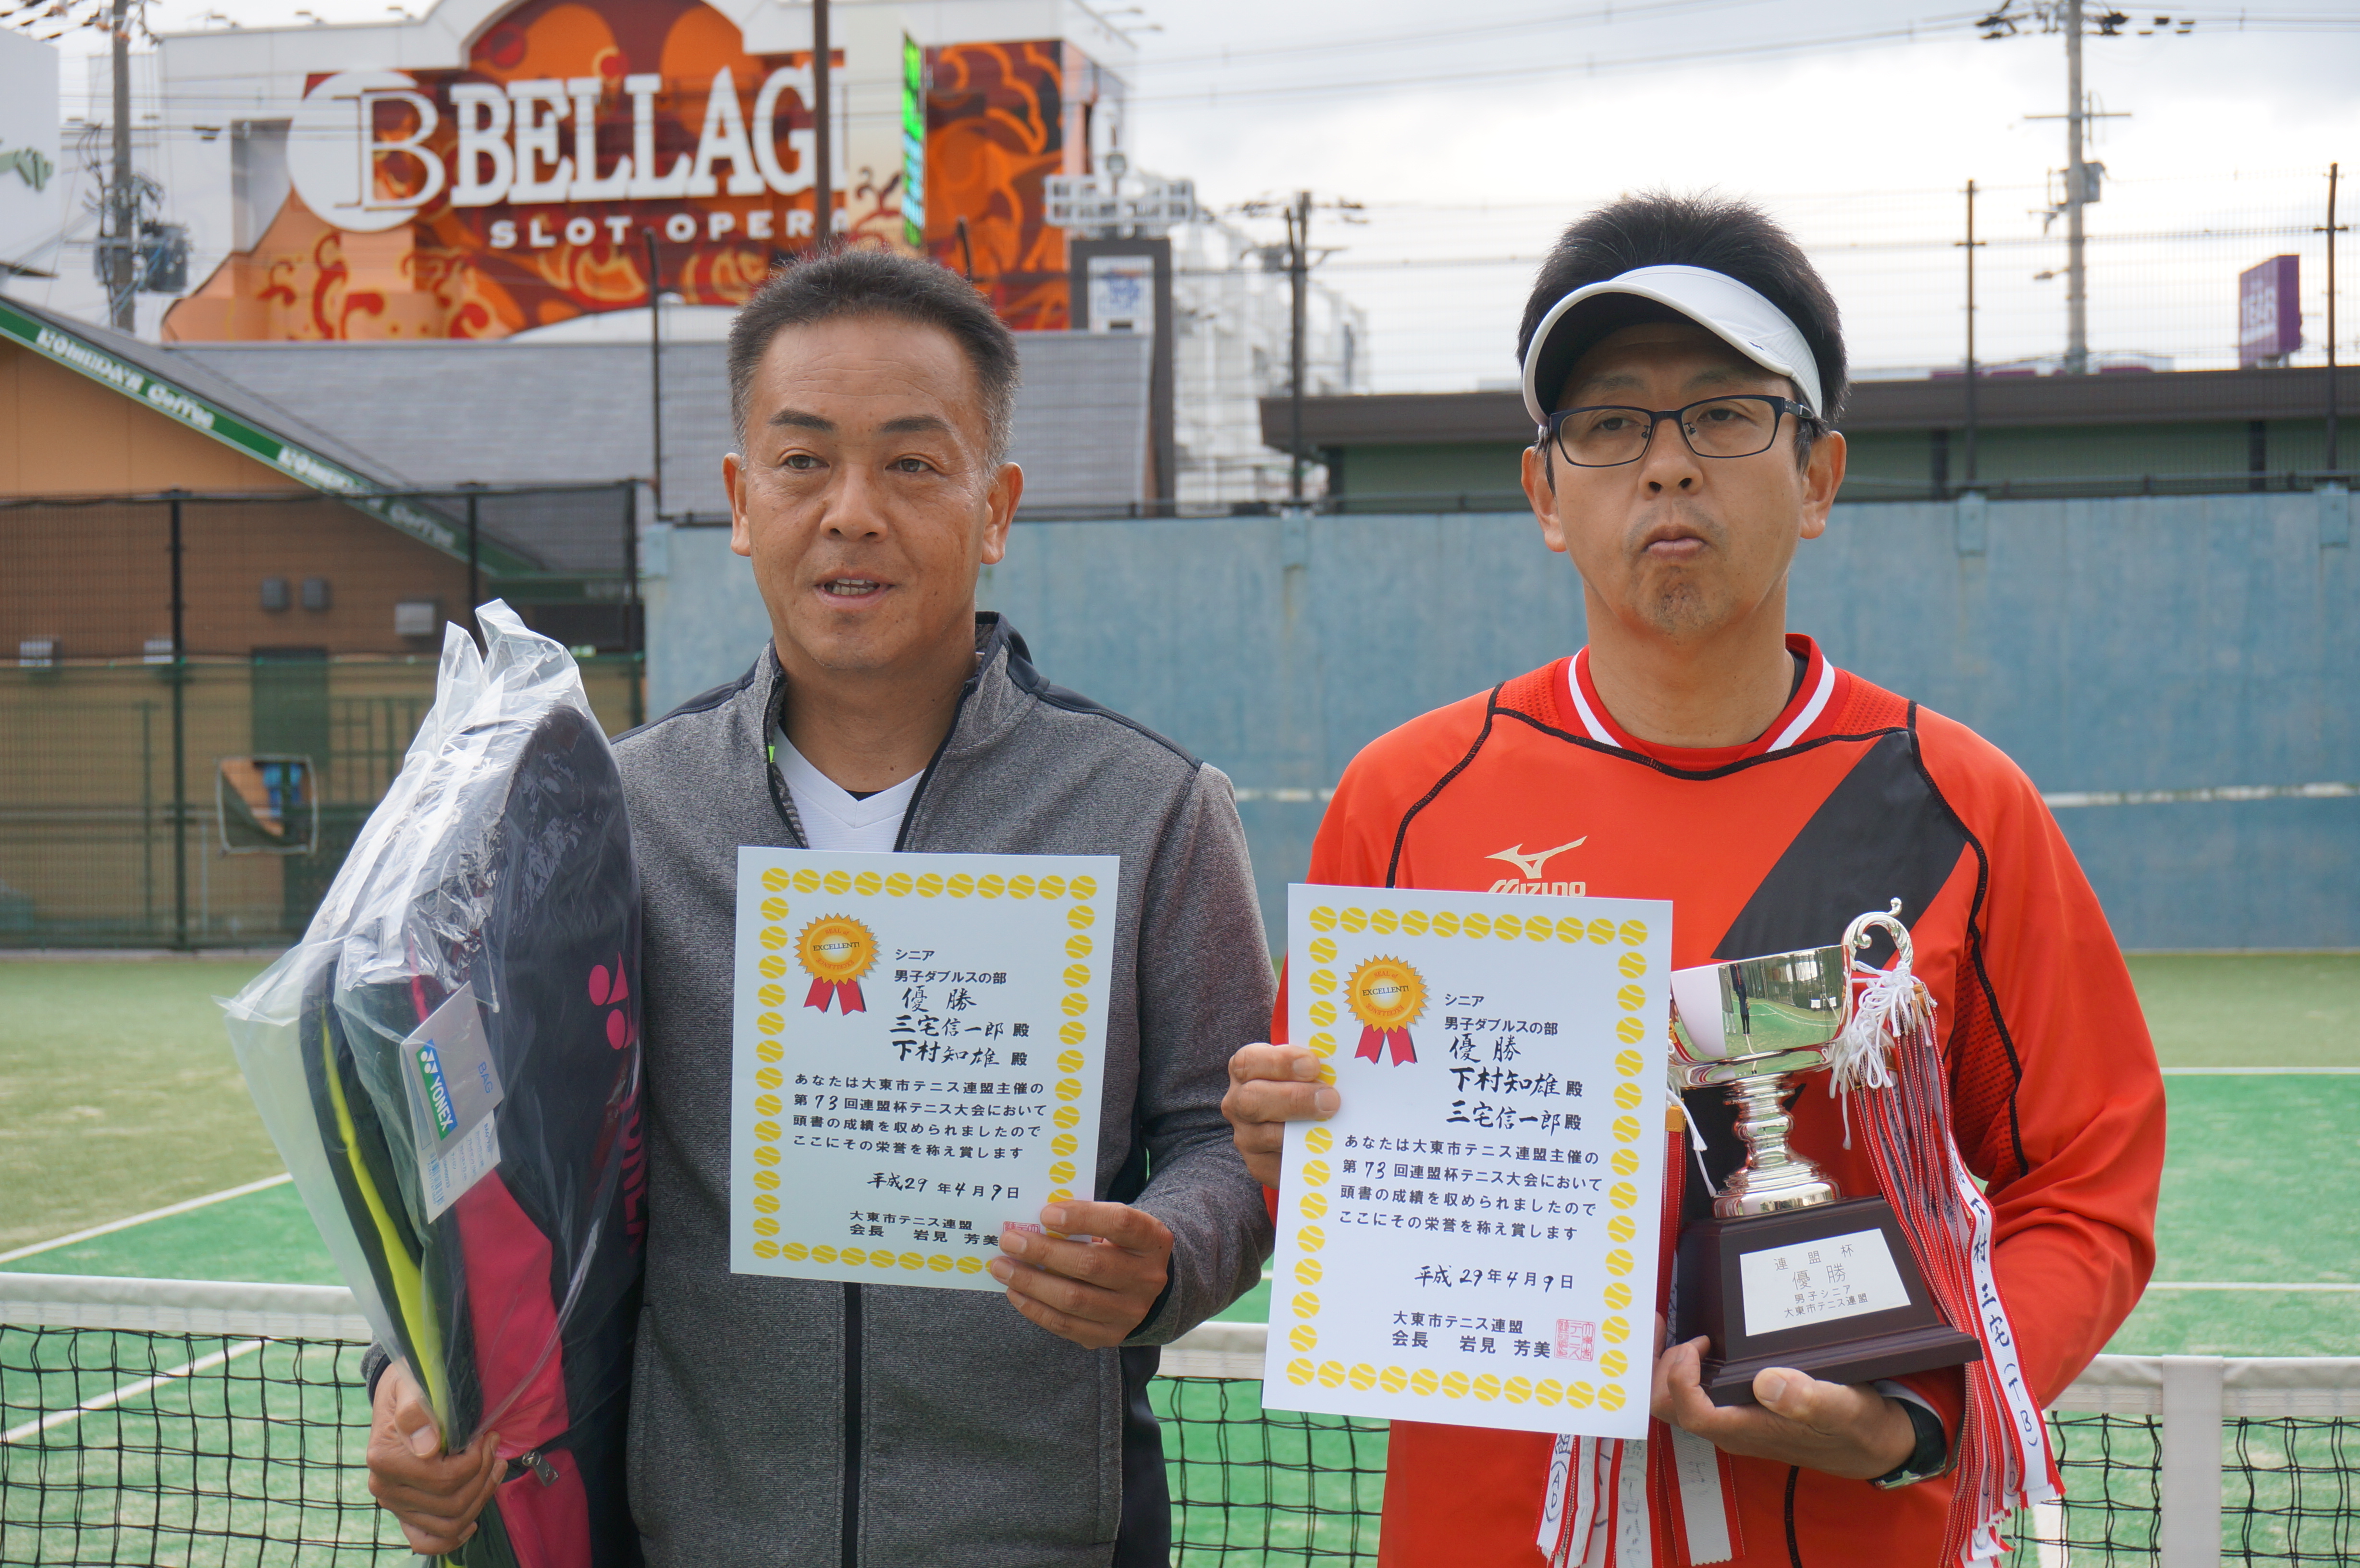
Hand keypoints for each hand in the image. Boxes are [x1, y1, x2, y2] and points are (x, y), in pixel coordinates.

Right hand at [364, 1359, 502, 1553]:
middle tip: (495, 1448)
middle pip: (450, 1504)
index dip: (477, 1461)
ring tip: (495, 1469)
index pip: (445, 1478)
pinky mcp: (404, 1512)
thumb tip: (428, 1446)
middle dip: (483, 1476)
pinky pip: (425, 1540)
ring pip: (447, 1524)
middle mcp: (385, 1488)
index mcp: (385, 1459)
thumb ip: (416, 1410)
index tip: (488, 1437)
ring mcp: (394, 1504)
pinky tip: (471, 1522)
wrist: (397, 1395)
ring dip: (479, 1499)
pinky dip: (451, 1538)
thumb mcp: (411, 1384)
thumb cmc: (409, 1385)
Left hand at [990, 1200, 1172, 1348]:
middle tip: (1010, 1240)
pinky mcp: (1110, 1335)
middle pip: (1091, 1264)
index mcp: (1152, 1240)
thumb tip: (1033, 1222)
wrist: (1142, 1284)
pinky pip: (1066, 1325)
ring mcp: (1131, 1312)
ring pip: (1074, 1299)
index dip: (1082, 1217)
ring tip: (1002, 1267)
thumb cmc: (1117, 1244)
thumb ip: (1084, 1219)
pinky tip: (1015, 1292)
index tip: (1045, 1214)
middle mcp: (1147, 1278)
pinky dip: (1035, 1308)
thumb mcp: (1113, 1224)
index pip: (1121, 1223)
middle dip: (1043, 1252)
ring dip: (1031, 1282)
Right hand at [1220, 1042, 1339, 1186]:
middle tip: (1330, 1099)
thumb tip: (1346, 1068)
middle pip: (1252, 1100)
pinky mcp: (1259, 1164)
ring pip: (1265, 1135)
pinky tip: (1326, 1148)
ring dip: (1302, 1129)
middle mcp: (1238, 1102)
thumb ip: (1317, 1065)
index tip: (1312, 1065)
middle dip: (1294, 1099)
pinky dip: (1303, 1156)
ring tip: (1333, 1123)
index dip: (1280, 1062)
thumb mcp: (1306, 1069)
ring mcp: (1246, 1135)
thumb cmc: (1306, 1085)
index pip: (1249, 1062)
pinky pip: (1277, 1164)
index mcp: (1246, 1069)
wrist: (1301, 1122)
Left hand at [1651, 1329, 1917, 1480]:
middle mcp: (1733, 1429)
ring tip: (1669, 1330)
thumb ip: (1808, 1398)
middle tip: (1664, 1328)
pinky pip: (1695, 1395)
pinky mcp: (1740, 1413)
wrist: (1874, 1445)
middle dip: (1656, 1370)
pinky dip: (1683, 1370)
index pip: (1691, 1411)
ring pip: (1677, 1402)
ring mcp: (1734, 1422)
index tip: (1698, 1344)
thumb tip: (1767, 1383)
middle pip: (1669, 1408)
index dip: (1680, 1379)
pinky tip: (1696, 1344)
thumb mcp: (1843, 1407)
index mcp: (1749, 1430)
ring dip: (1665, 1368)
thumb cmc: (1857, 1427)